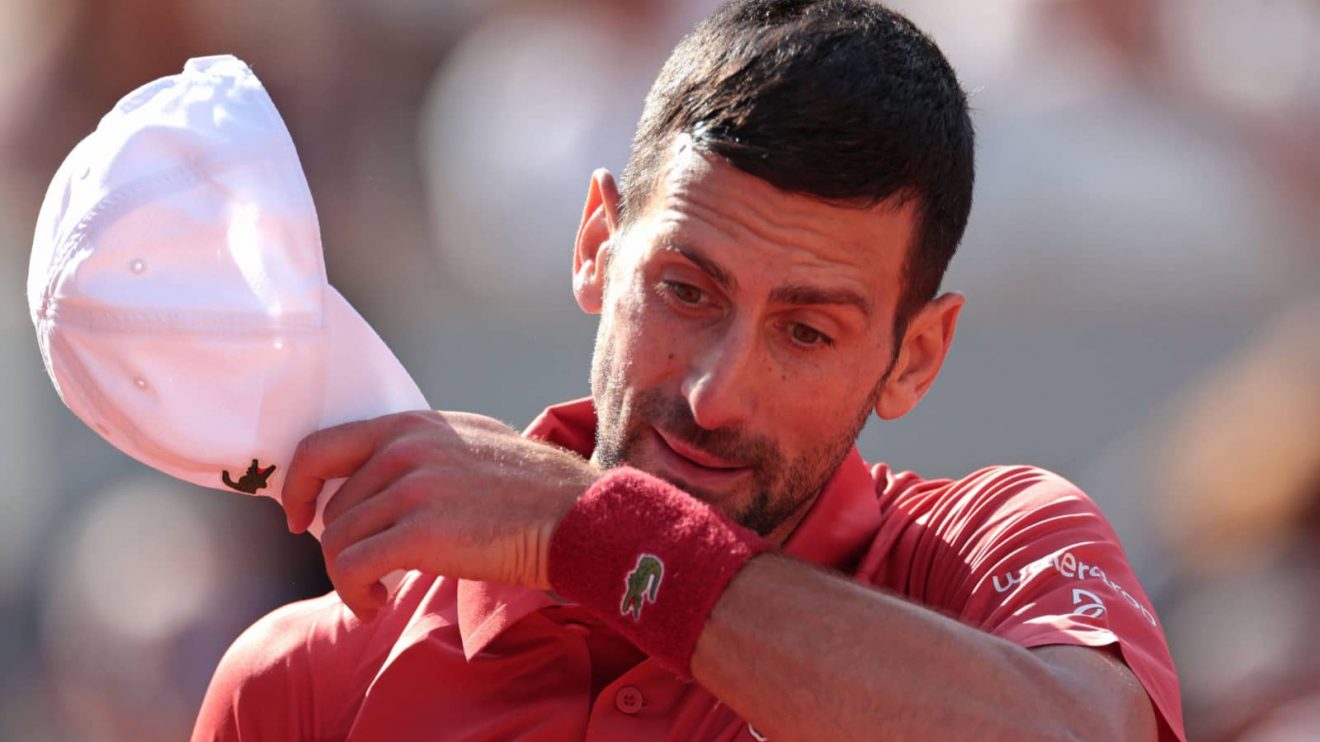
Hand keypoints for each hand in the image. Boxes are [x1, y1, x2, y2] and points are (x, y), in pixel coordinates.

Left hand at [281, 411, 600, 619]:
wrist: (574, 516)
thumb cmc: (533, 489)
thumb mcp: (471, 442)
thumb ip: (421, 450)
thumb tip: (379, 479)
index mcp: (411, 425)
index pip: (321, 448)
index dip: (298, 488)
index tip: (300, 517)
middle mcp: (404, 449)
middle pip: (332, 509)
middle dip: (340, 548)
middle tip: (367, 572)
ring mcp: (411, 488)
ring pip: (337, 542)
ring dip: (347, 578)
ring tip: (374, 593)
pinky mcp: (421, 532)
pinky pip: (352, 568)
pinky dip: (354, 594)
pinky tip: (375, 603)